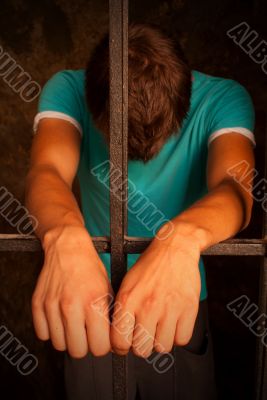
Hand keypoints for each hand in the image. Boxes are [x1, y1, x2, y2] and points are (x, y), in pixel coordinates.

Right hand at [31, 226, 112, 357]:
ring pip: (60, 345)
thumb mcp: (108, 289)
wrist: (68, 247)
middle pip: (78, 351)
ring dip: (68, 339)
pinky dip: (52, 331)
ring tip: (73, 324)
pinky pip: (43, 334)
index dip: (103, 345)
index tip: (102, 338)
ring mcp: (52, 305)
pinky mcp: (38, 304)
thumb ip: (109, 317)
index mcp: (94, 303)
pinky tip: (60, 319)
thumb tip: (110, 340)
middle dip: (85, 345)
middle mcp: (72, 306)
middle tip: (87, 333)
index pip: (100, 347)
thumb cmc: (90, 268)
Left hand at [110, 223, 200, 356]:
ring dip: (160, 340)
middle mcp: (148, 305)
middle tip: (144, 334)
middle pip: (141, 350)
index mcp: (128, 299)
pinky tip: (173, 323)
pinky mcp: (188, 308)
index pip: (119, 341)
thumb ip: (121, 308)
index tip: (125, 344)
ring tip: (160, 327)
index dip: (121, 347)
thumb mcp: (127, 283)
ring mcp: (169, 308)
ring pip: (162, 347)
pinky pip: (182, 339)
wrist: (175, 247)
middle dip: (141, 345)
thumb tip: (117, 335)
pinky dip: (178, 335)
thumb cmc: (150, 264)